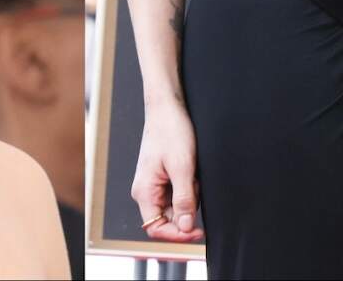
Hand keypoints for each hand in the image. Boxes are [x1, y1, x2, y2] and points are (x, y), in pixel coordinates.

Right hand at [132, 105, 205, 242]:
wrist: (167, 107)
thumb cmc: (170, 131)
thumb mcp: (182, 167)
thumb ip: (184, 199)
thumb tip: (186, 227)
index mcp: (144, 192)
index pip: (155, 229)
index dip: (177, 235)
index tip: (198, 232)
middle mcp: (146, 192)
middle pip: (167, 220)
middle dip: (187, 210)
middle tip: (197, 190)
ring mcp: (154, 185)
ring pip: (175, 206)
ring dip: (190, 197)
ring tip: (194, 176)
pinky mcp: (163, 177)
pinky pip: (178, 193)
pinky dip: (190, 187)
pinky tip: (193, 172)